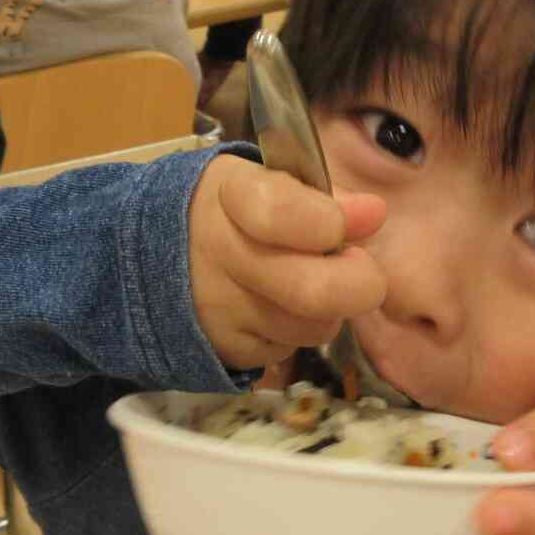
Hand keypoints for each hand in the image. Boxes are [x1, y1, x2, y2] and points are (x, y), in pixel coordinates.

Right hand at [188, 154, 386, 369]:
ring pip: (310, 327)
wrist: (162, 254)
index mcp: (233, 194)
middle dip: (359, 284)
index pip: (280, 214)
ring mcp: (219, 307)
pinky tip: (278, 309)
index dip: (328, 223)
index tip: (352, 223)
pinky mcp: (225, 348)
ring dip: (327, 311)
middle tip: (361, 270)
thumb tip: (372, 214)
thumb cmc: (239, 213)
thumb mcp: (275, 185)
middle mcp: (218, 252)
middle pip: (312, 290)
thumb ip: (327, 198)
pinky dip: (296, 332)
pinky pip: (289, 349)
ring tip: (309, 285)